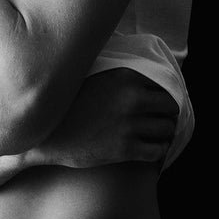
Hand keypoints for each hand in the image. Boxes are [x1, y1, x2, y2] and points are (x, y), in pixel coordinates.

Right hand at [30, 68, 178, 168]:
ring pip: (168, 130)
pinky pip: (158, 151)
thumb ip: (119, 72)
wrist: (47, 135)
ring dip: (163, 134)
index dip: (163, 96)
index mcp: (126, 76)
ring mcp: (130, 125)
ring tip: (154, 135)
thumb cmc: (70, 104)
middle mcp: (132, 99)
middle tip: (157, 120)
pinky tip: (148, 149)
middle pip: (171, 108)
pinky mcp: (126, 149)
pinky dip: (157, 152)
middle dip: (166, 115)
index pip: (165, 86)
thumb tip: (141, 67)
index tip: (158, 104)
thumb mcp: (94, 76)